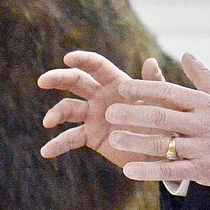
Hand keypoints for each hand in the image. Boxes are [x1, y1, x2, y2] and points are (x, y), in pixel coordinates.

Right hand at [38, 51, 165, 168]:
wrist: (163, 151)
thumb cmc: (167, 121)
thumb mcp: (163, 103)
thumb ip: (154, 84)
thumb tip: (150, 61)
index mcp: (117, 82)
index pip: (96, 67)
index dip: (82, 60)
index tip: (68, 58)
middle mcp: (101, 96)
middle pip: (76, 82)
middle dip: (58, 78)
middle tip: (43, 81)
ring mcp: (93, 116)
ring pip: (68, 109)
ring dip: (56, 113)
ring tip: (48, 122)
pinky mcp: (91, 136)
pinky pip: (71, 138)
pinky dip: (57, 144)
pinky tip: (46, 151)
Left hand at [107, 53, 209, 191]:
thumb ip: (202, 76)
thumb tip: (186, 54)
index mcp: (206, 104)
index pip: (170, 92)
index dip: (145, 88)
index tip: (123, 87)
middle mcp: (202, 125)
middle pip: (161, 117)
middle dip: (133, 114)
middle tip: (109, 112)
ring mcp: (202, 149)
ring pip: (163, 145)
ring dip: (136, 141)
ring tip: (113, 138)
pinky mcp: (203, 171)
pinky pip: (171, 171)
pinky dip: (149, 170)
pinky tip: (129, 170)